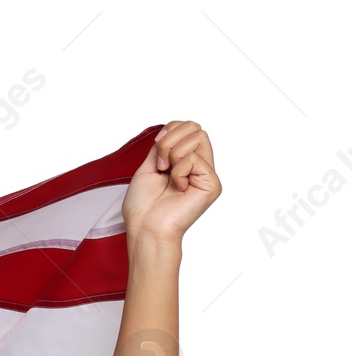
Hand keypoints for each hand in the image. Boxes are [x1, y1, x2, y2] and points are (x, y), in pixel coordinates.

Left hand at [122, 120, 220, 244]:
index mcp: (184, 161)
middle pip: (195, 127)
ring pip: (198, 136)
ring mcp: (206, 174)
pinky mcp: (212, 183)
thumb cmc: (143, 206)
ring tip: (167, 175)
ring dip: (173, 154)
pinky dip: (178, 171)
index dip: (170, 130)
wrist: (145, 228)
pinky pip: (194, 158)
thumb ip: (162, 147)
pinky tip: (177, 188)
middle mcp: (198, 165)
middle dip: (169, 141)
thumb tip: (170, 130)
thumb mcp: (148, 167)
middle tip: (160, 165)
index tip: (155, 148)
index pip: (187, 127)